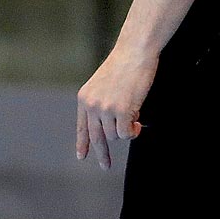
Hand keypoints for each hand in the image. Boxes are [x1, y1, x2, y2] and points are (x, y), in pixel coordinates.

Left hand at [77, 44, 158, 170]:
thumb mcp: (105, 85)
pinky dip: (133, 130)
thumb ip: (103, 105)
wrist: (134, 52)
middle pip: (96, 137)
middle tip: (106, 166)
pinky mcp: (120, 111)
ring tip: (134, 115)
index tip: (81, 157)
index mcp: (84, 98)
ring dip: (126, 130)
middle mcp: (91, 105)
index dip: (82, 143)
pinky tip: (137, 120)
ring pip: (115, 136)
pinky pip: (126, 133)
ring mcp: (105, 109)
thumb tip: (111, 130)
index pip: (82, 126)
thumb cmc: (125, 65)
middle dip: (102, 154)